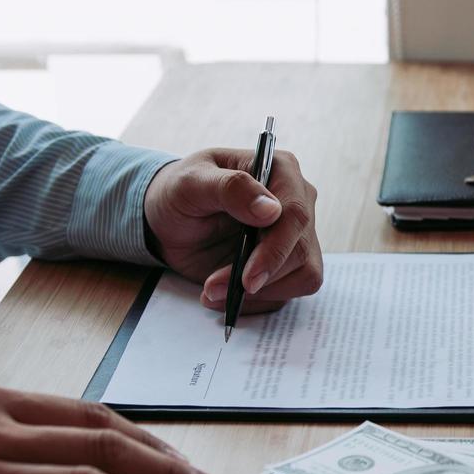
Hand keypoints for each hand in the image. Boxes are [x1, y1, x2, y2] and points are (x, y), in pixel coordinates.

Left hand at [144, 147, 322, 314]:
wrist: (170, 219)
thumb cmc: (181, 191)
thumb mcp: (191, 182)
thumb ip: (230, 188)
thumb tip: (271, 210)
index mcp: (282, 171)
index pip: (295, 215)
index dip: (276, 250)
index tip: (249, 278)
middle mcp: (298, 202)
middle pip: (300, 251)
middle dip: (260, 278)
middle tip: (213, 289)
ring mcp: (296, 235)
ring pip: (303, 276)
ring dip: (260, 294)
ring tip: (213, 292)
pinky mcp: (286, 264)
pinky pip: (287, 292)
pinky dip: (257, 302)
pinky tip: (224, 296)